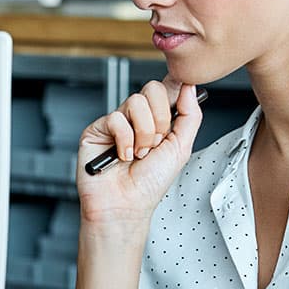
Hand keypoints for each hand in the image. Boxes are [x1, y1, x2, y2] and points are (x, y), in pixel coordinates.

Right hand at [76, 79, 203, 220]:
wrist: (126, 204)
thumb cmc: (149, 184)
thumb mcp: (181, 149)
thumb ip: (190, 116)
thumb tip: (189, 87)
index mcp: (158, 120)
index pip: (167, 89)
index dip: (175, 84)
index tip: (184, 86)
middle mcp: (137, 118)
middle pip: (152, 90)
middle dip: (161, 120)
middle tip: (156, 143)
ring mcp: (117, 122)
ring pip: (135, 102)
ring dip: (143, 134)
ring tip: (139, 153)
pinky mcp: (98, 129)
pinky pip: (116, 118)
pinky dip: (124, 141)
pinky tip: (122, 156)